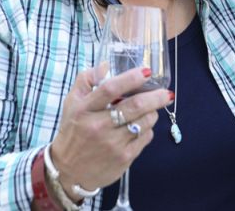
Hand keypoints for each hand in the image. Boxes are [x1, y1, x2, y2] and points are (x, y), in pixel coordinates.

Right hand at [49, 65, 172, 200]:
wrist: (68, 171)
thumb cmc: (73, 131)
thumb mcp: (71, 103)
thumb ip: (86, 80)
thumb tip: (106, 64)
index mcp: (85, 109)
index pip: (110, 89)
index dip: (131, 78)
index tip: (147, 71)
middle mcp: (99, 126)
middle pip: (134, 106)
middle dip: (155, 97)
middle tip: (166, 93)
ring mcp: (112, 144)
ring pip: (144, 122)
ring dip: (152, 112)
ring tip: (151, 109)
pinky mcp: (123, 158)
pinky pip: (145, 138)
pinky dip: (148, 129)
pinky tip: (141, 126)